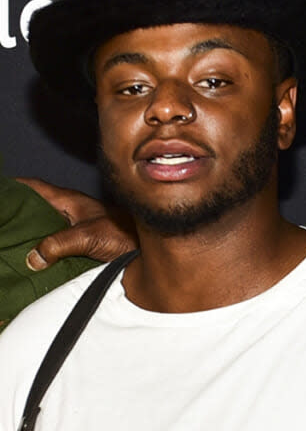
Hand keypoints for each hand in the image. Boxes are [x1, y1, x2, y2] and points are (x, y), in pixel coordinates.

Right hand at [15, 178, 136, 269]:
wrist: (148, 249)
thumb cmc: (127, 235)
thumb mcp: (90, 236)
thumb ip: (60, 243)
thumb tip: (33, 256)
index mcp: (70, 202)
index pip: (35, 188)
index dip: (14, 187)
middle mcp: (71, 212)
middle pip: (34, 208)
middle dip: (14, 212)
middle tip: (0, 222)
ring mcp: (75, 227)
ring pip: (42, 226)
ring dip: (26, 233)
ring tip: (6, 241)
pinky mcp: (80, 244)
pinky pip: (52, 243)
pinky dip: (39, 249)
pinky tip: (28, 261)